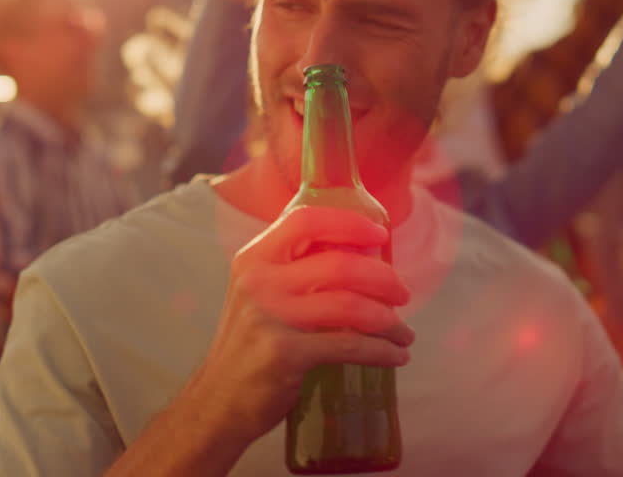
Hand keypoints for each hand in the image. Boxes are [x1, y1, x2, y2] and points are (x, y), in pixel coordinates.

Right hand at [180, 205, 413, 449]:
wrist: (218, 402)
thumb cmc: (248, 345)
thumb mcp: (257, 294)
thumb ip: (292, 270)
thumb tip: (353, 250)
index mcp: (254, 258)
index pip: (306, 220)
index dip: (349, 222)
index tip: (380, 233)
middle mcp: (259, 281)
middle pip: (339, 264)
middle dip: (383, 279)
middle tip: (402, 294)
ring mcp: (271, 318)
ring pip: (350, 305)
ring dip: (389, 320)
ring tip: (404, 332)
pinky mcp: (286, 354)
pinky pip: (349, 346)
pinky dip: (381, 351)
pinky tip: (396, 356)